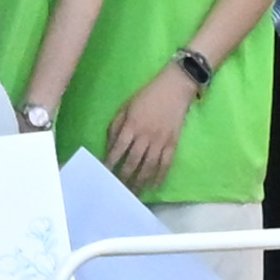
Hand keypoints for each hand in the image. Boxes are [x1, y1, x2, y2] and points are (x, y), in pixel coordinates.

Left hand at [100, 72, 196, 190]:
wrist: (175, 88)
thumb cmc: (148, 95)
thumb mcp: (126, 106)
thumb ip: (116, 125)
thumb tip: (110, 146)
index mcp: (132, 125)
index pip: (118, 149)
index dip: (110, 163)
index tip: (103, 174)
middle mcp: (145, 136)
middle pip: (133, 161)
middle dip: (124, 177)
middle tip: (117, 189)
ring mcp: (160, 141)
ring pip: (149, 166)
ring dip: (140, 181)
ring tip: (133, 192)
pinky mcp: (173, 143)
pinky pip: (166, 163)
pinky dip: (160, 176)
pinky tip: (154, 185)